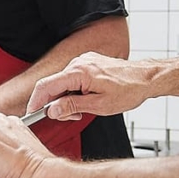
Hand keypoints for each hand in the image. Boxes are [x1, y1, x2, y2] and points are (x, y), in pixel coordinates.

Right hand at [27, 52, 154, 119]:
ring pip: (63, 83)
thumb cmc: (128, 91)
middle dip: (57, 104)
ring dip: (68, 98)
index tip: (32, 113)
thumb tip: (52, 110)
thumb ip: (72, 107)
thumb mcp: (99, 106)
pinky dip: (74, 91)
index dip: (36, 101)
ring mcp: (83, 61)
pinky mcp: (88, 62)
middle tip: (72, 116)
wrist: (146, 79)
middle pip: (54, 85)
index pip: (47, 86)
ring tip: (84, 108)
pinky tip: (87, 98)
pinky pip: (73, 78)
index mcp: (79, 72)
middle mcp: (78, 62)